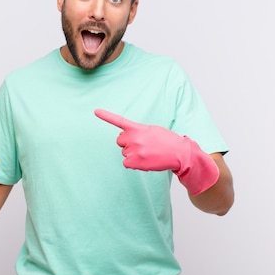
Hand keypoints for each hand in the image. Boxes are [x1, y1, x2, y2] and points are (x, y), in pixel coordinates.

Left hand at [94, 109, 219, 194]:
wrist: (178, 153)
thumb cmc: (167, 140)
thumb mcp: (152, 130)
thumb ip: (138, 132)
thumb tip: (126, 142)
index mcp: (137, 128)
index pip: (119, 121)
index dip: (106, 116)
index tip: (95, 111)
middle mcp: (133, 138)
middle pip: (120, 141)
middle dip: (128, 142)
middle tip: (143, 144)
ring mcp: (133, 150)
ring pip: (124, 152)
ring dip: (133, 153)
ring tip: (148, 152)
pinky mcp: (134, 162)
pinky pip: (126, 163)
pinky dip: (133, 163)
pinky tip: (145, 160)